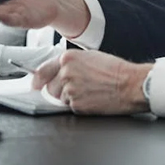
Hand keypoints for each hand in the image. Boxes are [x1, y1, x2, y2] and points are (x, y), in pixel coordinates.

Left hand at [32, 50, 151, 114]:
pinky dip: (79, 105)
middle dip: (59, 89)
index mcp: (67, 59)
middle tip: (77, 87)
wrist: (130, 84)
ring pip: (61, 98)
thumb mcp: (89, 57)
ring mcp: (70, 90)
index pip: (43, 70)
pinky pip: (71, 107)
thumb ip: (70, 63)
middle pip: (50, 87)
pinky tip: (92, 98)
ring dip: (70, 97)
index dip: (38, 79)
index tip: (35, 84)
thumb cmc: (114, 69)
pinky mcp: (77, 105)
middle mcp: (66, 74)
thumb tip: (58, 71)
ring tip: (88, 91)